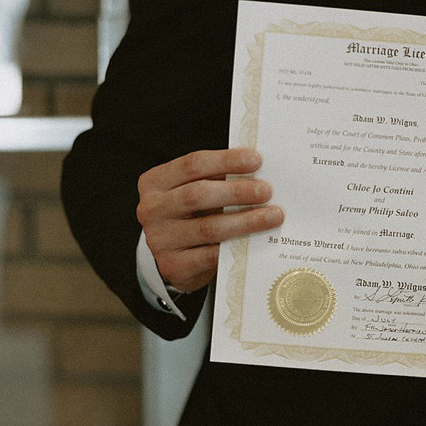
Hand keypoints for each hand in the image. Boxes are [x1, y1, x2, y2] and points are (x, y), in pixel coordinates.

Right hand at [137, 148, 282, 292]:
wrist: (174, 256)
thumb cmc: (192, 214)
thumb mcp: (195, 190)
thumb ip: (218, 179)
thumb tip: (260, 172)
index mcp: (155, 182)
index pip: (192, 165)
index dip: (226, 161)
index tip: (256, 160)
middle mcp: (151, 209)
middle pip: (197, 194)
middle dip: (237, 191)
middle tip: (267, 191)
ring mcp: (159, 240)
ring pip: (208, 228)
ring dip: (246, 221)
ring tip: (274, 216)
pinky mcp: (173, 266)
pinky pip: (210, 255)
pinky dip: (236, 246)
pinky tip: (258, 240)